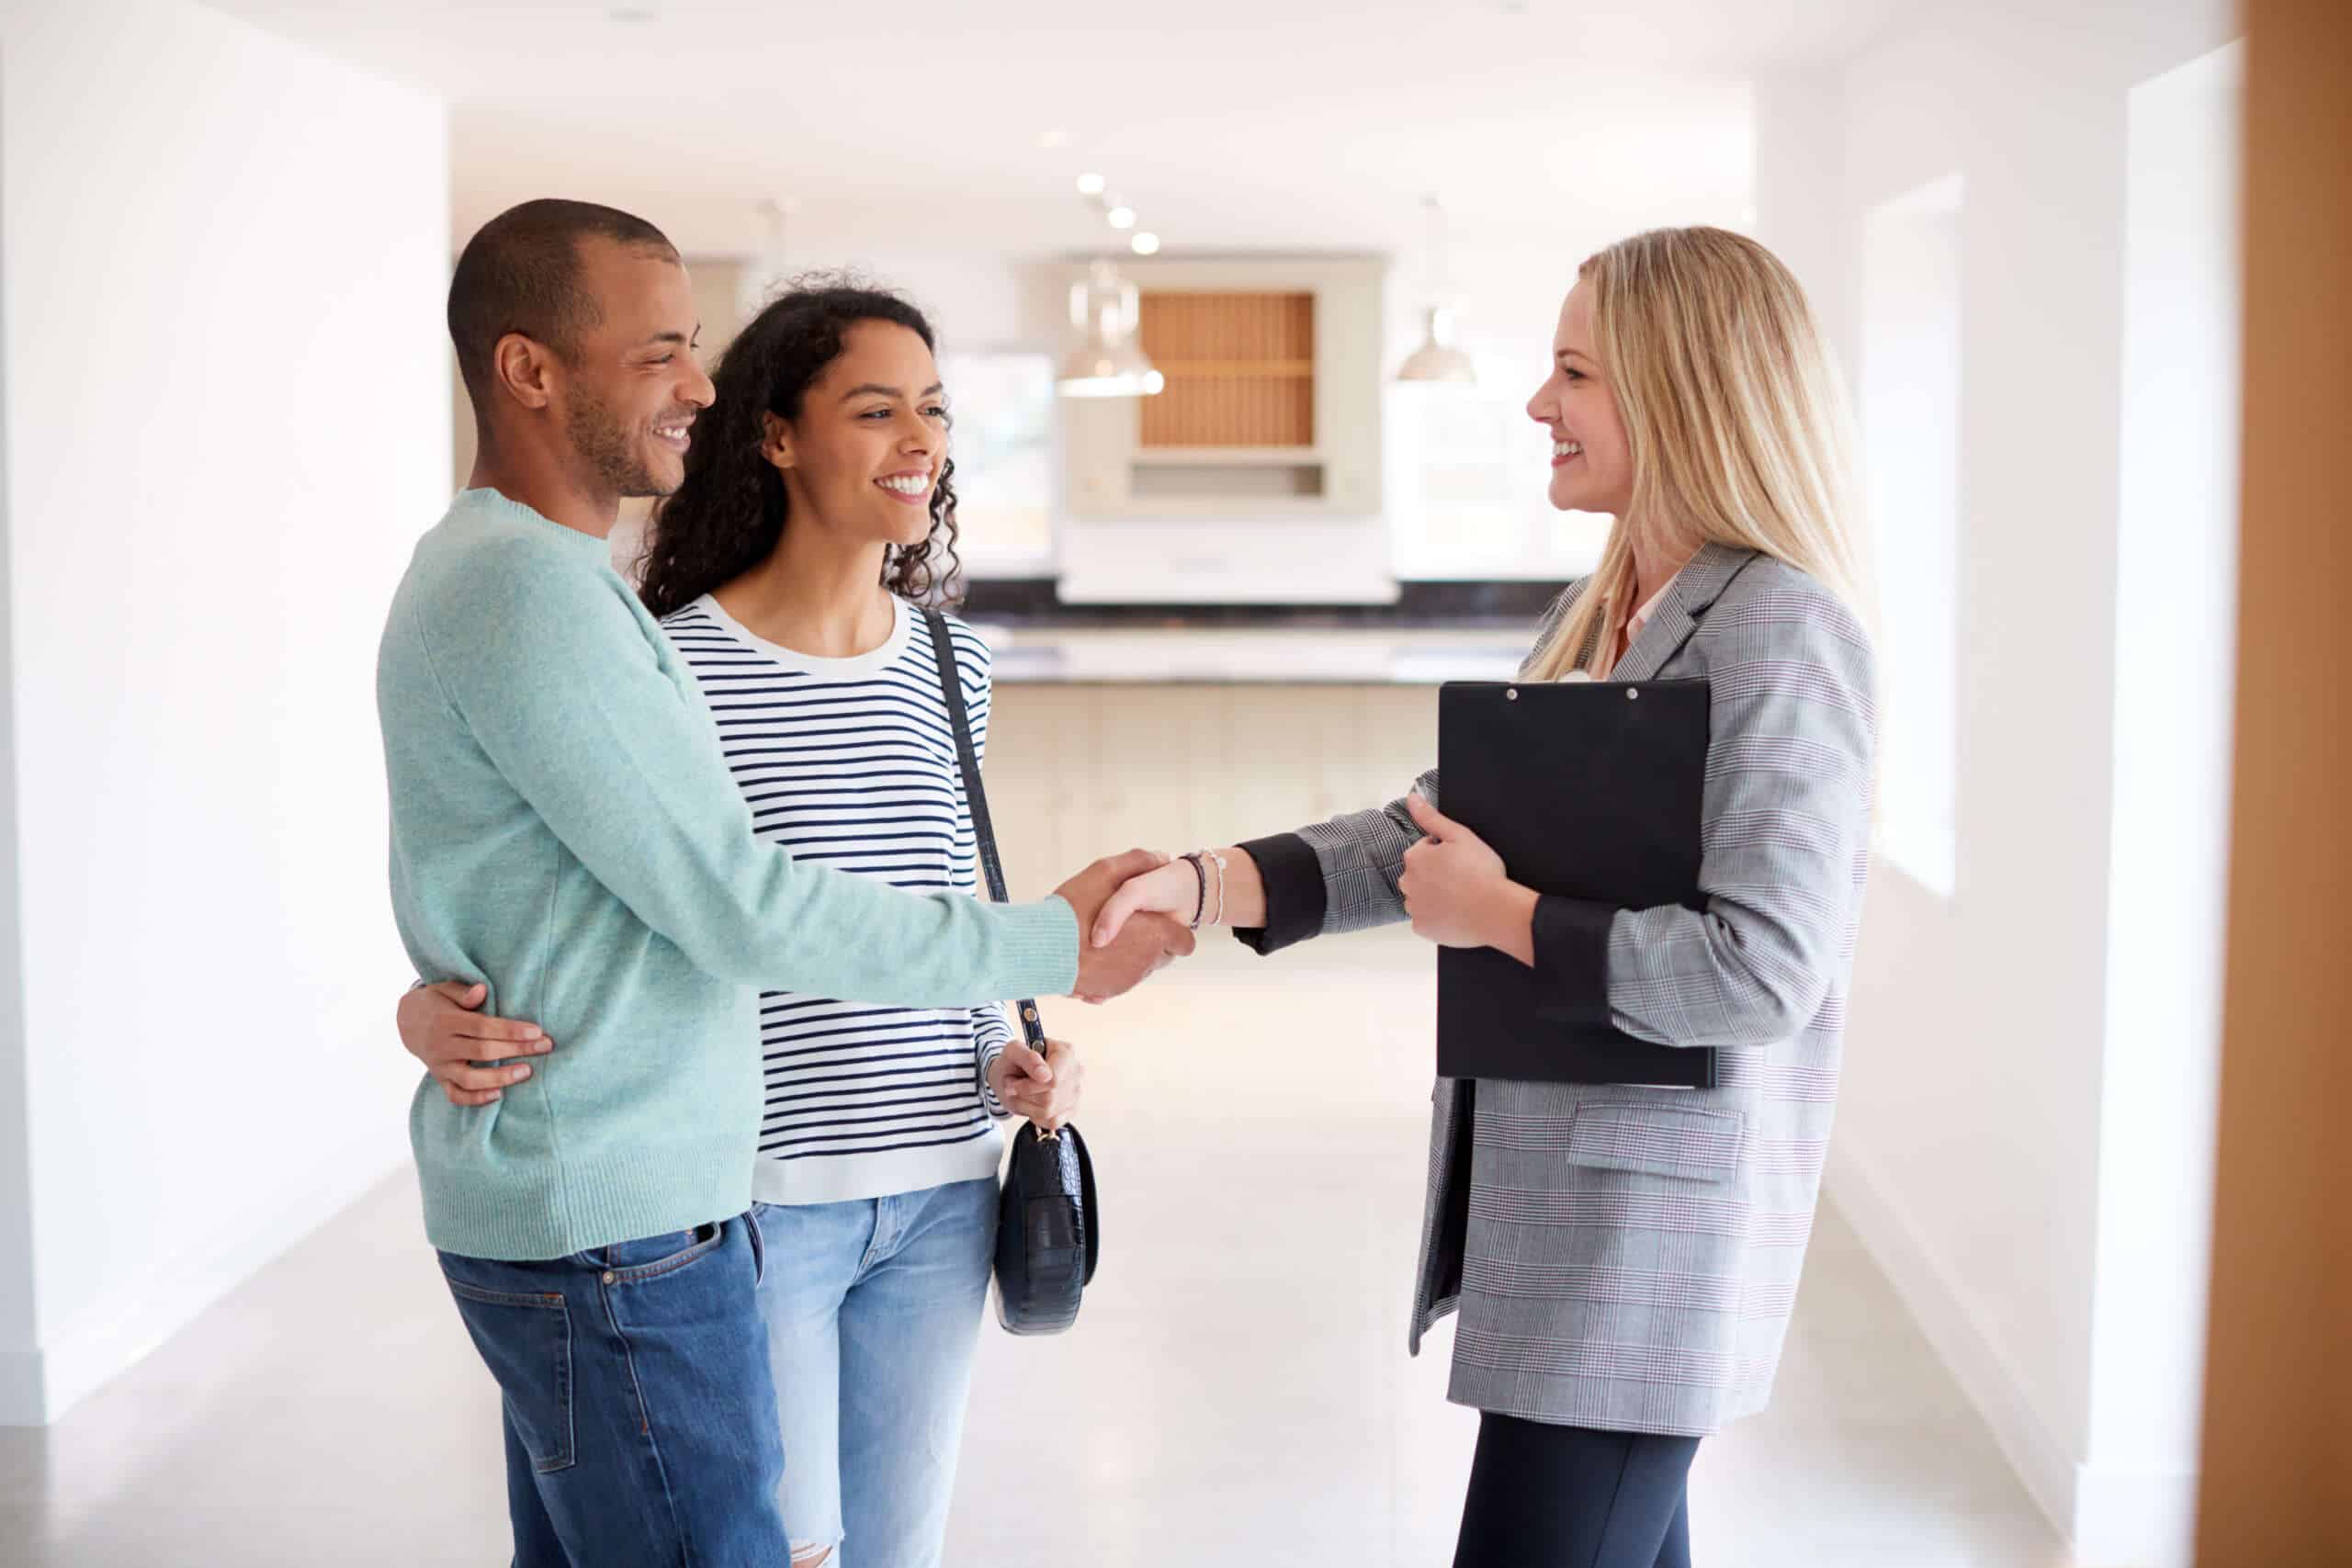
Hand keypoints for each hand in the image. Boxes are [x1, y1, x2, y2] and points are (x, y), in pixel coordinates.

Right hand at [397, 981, 551, 1107]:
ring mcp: (440, 1066)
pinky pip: (456, 1095)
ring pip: (470, 1078)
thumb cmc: (437, 1002)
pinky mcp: (440, 1079)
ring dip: (500, 1077)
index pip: (482, 1027)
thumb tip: (482, 990)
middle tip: (545, 1047)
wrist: (407, 1021)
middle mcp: (442, 1046)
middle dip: (517, 1050)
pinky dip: (475, 1099)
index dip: (510, 1030)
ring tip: (527, 1071)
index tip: (536, 1031)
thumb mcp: (445, 989)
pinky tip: (498, 1095)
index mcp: (446, 1021)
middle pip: (483, 1051)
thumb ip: (464, 992)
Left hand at [988, 1037, 1084, 1130]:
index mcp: (1065, 1052)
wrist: (1013, 1075)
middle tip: (1012, 1085)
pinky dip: (1035, 1116)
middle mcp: (1075, 1071)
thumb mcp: (1012, 1051)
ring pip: (1049, 1112)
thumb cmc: (1014, 1061)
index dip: (1029, 1087)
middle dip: (1024, 1095)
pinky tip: (1030, 1104)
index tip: (1012, 1084)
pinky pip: (1052, 1122)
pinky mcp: (1072, 1108)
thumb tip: (1045, 1075)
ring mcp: (1076, 1091)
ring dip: (1026, 1105)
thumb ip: (1027, 1057)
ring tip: (1019, 1092)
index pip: (1054, 1080)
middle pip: (1050, 1098)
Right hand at [1057, 849, 1196, 1002]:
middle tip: (1124, 927)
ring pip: (1137, 970)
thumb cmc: (1073, 908)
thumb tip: (1162, 856)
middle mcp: (1145, 962)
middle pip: (1160, 957)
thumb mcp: (1106, 871)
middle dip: (1148, 944)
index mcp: (1155, 934)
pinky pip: (1115, 982)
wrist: (1040, 948)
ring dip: (1126, 957)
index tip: (1155, 922)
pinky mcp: (1105, 992)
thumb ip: (1137, 861)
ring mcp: (1126, 980)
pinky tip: (1090, 957)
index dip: (1172, 931)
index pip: (1184, 942)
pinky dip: (1107, 972)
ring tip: (1102, 941)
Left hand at [1399, 793, 1536, 955]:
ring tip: (1460, 897)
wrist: (1495, 911)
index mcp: (1414, 857)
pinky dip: (1437, 917)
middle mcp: (1407, 882)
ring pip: (1421, 897)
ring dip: (1435, 896)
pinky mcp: (1421, 928)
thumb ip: (1431, 817)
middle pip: (1419, 874)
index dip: (1445, 853)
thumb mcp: (1459, 835)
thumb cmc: (1481, 873)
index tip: (1462, 861)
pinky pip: (1426, 919)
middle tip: (1462, 879)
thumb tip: (1412, 798)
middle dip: (1435, 875)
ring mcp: (1413, 907)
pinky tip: (1455, 913)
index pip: (1425, 850)